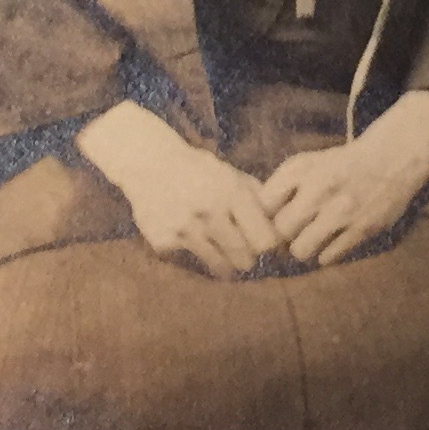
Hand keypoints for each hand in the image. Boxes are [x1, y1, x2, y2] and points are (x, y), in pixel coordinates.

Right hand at [77, 102, 279, 280]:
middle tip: (242, 250)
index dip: (267, 244)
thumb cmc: (196, 168)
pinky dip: (193, 254)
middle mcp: (210, 213)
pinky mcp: (164, 243)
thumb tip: (281, 221)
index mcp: (231, 193)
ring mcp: (185, 230)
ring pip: (221, 266)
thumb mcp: (228, 172)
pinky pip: (191, 261)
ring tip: (221, 250)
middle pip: (246, 259)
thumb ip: (254, 195)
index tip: (263, 242)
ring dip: (225, 262)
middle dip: (247, 257)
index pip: (266, 240)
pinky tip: (187, 236)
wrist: (147, 163)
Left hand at [259, 93, 428, 266]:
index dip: (259, 219)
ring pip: (301, 251)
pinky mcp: (362, 229)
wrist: (391, 158)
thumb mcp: (306, 164)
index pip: (262, 206)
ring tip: (308, 241)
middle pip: (279, 232)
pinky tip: (330, 242)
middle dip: (280, 238)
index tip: (265, 223)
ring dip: (302, 249)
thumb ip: (281, 188)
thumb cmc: (340, 164)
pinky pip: (328, 258)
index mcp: (300, 170)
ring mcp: (342, 212)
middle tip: (287, 237)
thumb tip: (256, 222)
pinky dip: (325, 254)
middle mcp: (318, 189)